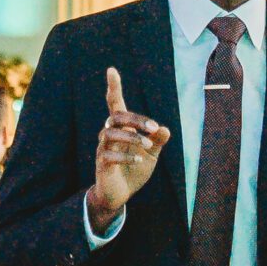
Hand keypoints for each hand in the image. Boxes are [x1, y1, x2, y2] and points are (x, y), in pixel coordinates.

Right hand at [88, 65, 170, 228]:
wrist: (120, 195)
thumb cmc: (134, 170)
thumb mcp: (152, 155)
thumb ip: (157, 141)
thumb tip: (164, 129)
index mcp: (122, 129)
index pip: (115, 104)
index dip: (113, 87)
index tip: (111, 70)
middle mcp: (109, 135)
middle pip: (116, 116)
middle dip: (136, 119)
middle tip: (154, 128)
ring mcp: (103, 149)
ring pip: (110, 133)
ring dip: (132, 138)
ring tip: (149, 147)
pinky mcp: (102, 164)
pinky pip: (109, 155)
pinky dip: (126, 155)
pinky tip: (140, 159)